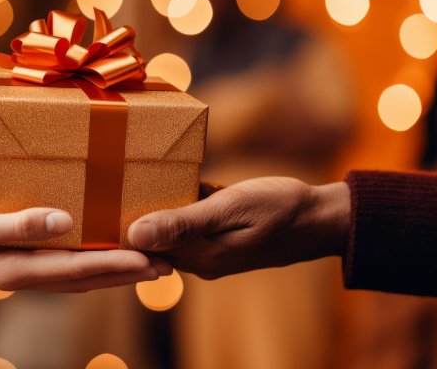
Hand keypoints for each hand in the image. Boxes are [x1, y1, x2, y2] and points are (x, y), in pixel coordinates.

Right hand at [0, 204, 169, 291]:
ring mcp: (20, 267)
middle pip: (86, 277)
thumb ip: (15, 224)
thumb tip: (63, 222)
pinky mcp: (15, 256)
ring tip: (146, 261)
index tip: (153, 259)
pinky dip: (87, 260)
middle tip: (166, 264)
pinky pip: (60, 262)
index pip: (78, 268)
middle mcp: (24, 273)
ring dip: (112, 269)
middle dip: (126, 272)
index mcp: (16, 268)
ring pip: (77, 273)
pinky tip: (100, 248)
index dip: (117, 265)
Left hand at [127, 177, 349, 279]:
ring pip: (174, 227)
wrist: (321, 218)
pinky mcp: (219, 241)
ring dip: (169, 202)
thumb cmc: (280, 207)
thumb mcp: (230, 208)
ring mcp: (211, 253)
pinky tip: (193, 183)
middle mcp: (202, 262)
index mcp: (201, 259)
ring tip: (161, 174)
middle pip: (157, 238)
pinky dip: (189, 202)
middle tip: (137, 177)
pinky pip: (191, 223)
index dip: (128, 219)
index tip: (114, 193)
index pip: (145, 246)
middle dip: (147, 208)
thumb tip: (136, 234)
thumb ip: (183, 223)